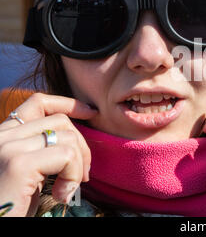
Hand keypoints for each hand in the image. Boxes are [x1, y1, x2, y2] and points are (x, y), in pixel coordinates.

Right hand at [0, 93, 96, 216]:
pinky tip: (61, 195)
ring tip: (67, 190)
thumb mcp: (28, 173)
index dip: (68, 103)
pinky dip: (73, 176)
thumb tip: (75, 137)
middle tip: (82, 176)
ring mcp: (8, 148)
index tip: (91, 112)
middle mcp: (1, 137)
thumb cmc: (11, 207)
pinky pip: (67, 156)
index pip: (38, 102)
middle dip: (82, 146)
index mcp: (2, 136)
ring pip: (68, 138)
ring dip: (78, 166)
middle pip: (60, 121)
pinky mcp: (18, 165)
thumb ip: (41, 151)